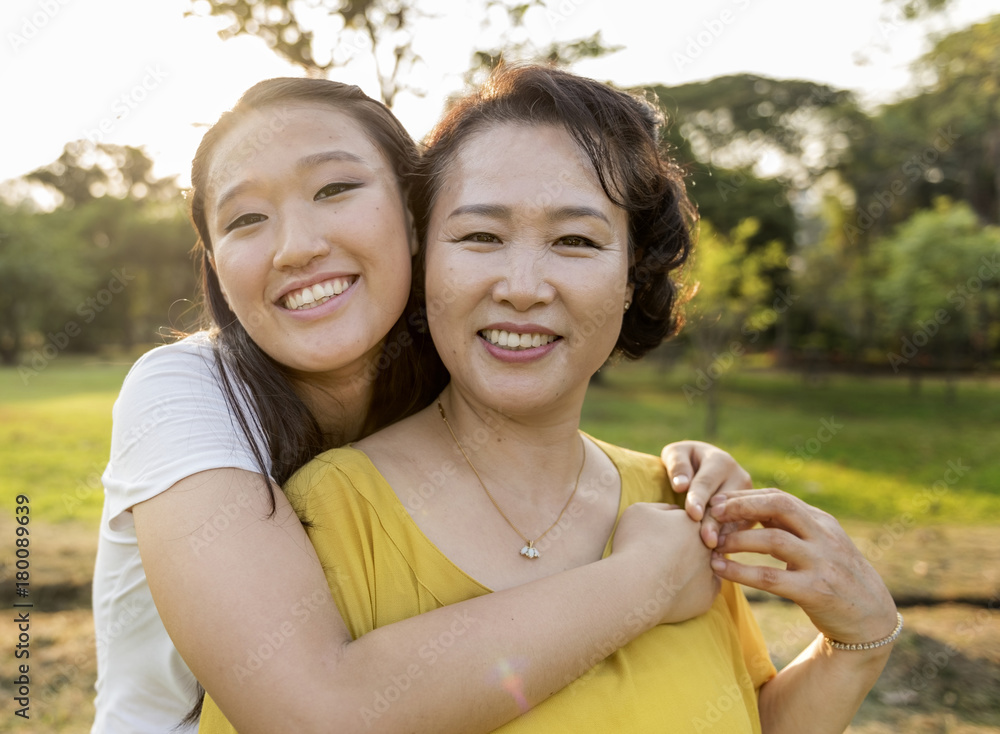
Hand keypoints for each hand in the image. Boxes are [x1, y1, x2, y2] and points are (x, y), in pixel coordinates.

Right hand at [612, 502, 719, 624]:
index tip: (660, 538)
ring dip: (689, 569)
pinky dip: (690, 590)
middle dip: (685, 549)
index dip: (674, 529)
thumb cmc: (634, 544)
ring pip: (704, 566)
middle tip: (662, 557)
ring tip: (664, 575)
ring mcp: (711, 570)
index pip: (690, 521)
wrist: (635, 583)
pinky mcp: (708, 595)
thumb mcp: (640, 511)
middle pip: (700, 543)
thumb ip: (663, 508)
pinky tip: (672, 590)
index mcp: (692, 521)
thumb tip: (675, 511)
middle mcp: (708, 544)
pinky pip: (704, 589)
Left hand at [661, 441, 752, 548]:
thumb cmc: (683, 462)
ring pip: (736, 519)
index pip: (707, 482)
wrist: (702, 468)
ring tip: (712, 552)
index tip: (692, 514)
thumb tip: (681, 485)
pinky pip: (740, 530)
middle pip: (725, 504)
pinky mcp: (750, 515)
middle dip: (714, 522)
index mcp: (720, 461)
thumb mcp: (676, 454)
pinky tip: (719, 556)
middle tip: (706, 540)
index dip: (699, 498)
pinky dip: (730, 543)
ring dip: (724, 536)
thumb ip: (677, 465)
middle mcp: (739, 477)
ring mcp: (748, 498)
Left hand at [708, 488, 897, 644]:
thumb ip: (790, 528)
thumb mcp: (818, 545)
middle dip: (741, 506)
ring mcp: (821, 562)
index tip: (717, 502)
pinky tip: (720, 569)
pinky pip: (771, 578)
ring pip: (773, 540)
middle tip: (711, 513)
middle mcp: (823, 536)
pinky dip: (741, 572)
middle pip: (779, 506)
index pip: (778, 497)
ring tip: (712, 544)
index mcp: (821, 521)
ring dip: (737, 540)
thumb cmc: (833, 576)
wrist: (871, 617)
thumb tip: (747, 509)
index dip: (745, 497)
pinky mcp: (815, 591)